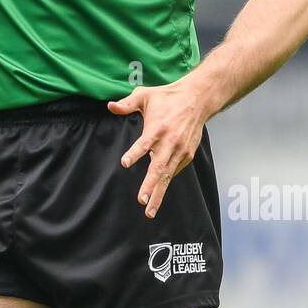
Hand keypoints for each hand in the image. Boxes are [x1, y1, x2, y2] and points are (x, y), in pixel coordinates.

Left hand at [109, 79, 209, 218]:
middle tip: (141, 200)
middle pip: (158, 167)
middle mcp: (169, 142)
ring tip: (149, 211)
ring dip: (158, 193)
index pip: (144, 143)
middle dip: (150, 186)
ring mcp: (180, 151)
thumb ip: (127, 104)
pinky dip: (166, 182)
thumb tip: (110, 106)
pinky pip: (174, 171)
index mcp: (157, 128)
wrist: (197, 99)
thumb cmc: (167, 97)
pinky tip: (158, 192)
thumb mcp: (145, 96)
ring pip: (167, 176)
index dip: (135, 153)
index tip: (125, 163)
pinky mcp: (187, 155)